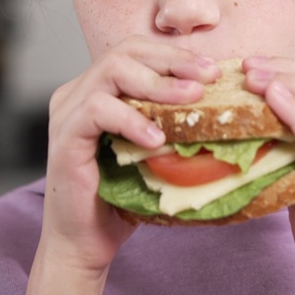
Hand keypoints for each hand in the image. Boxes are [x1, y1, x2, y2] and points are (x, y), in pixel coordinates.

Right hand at [22, 37, 218, 294]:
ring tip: (191, 100)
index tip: (213, 70)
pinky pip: (97, 110)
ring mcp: (68, 112)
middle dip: (173, 61)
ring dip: (158, 84)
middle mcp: (79, 92)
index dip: (177, 55)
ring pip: (112, 72)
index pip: (140, 52)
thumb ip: (178, 124)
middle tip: (209, 78)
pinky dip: (131, 119)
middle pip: (126, 51)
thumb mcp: (158, 153)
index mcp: (101, 89)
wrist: (86, 242)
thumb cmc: (124, 198)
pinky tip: (157, 139)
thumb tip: (231, 108)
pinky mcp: (64, 136)